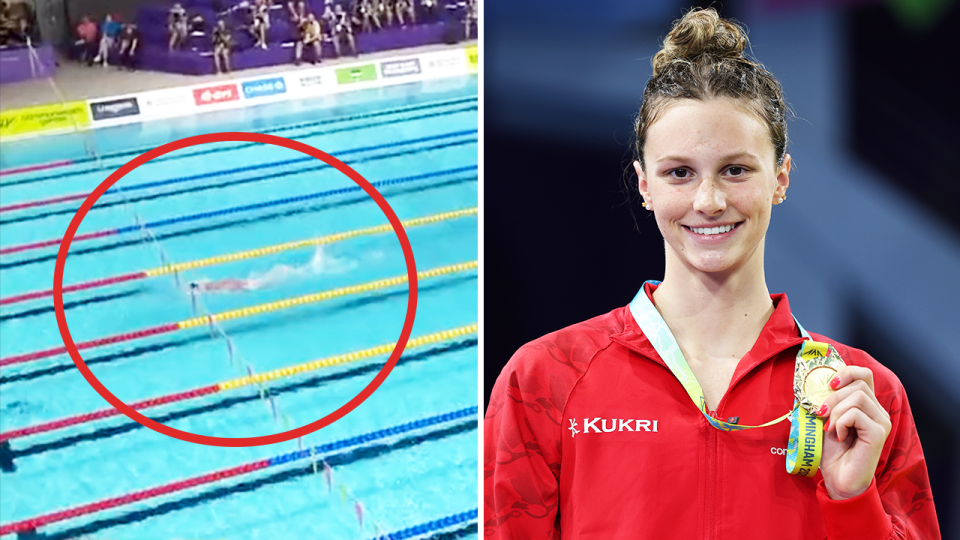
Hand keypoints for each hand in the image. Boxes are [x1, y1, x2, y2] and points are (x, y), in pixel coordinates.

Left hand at [816, 366, 891, 499]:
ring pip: (858, 397)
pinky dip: (841, 422)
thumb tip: (813, 384)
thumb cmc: (832, 452)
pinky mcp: (879, 434)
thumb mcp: (825, 420)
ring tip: (830, 428)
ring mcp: (881, 422)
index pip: (864, 375)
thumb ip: (826, 402)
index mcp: (867, 406)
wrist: (838, 479)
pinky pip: (856, 414)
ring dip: (836, 410)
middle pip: (859, 383)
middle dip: (833, 396)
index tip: (829, 384)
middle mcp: (878, 412)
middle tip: (821, 415)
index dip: (847, 372)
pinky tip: (838, 436)